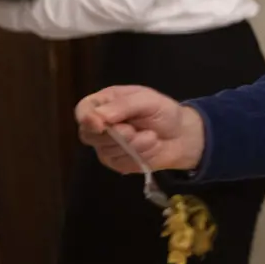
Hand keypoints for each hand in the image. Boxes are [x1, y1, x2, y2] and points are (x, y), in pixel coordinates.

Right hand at [75, 85, 205, 172]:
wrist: (181, 136)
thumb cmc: (163, 112)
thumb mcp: (147, 100)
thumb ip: (123, 105)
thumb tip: (98, 117)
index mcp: (105, 103)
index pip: (83, 110)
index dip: (87, 119)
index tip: (101, 125)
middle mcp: (100, 124)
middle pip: (88, 134)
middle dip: (116, 134)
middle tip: (135, 130)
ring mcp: (106, 145)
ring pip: (106, 150)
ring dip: (133, 144)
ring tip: (151, 136)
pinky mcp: (116, 162)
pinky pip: (120, 162)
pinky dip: (139, 154)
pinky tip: (151, 146)